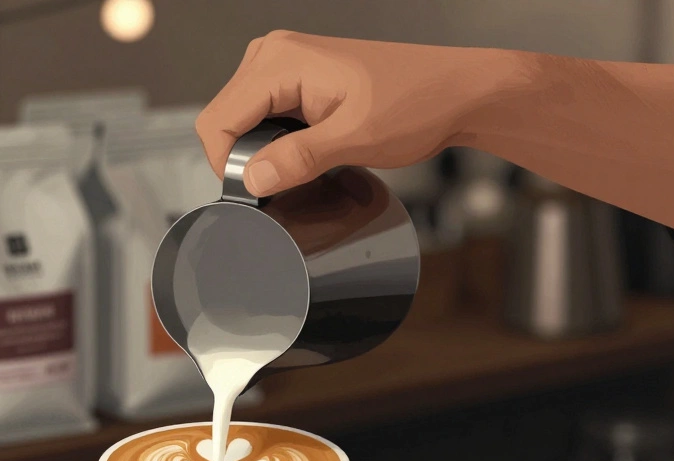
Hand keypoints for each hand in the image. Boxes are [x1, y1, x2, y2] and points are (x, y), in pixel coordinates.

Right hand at [196, 31, 516, 196]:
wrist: (456, 91)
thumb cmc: (418, 101)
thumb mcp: (356, 139)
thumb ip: (298, 159)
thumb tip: (252, 179)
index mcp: (281, 61)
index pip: (218, 121)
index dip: (228, 166)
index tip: (257, 192)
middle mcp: (274, 54)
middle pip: (223, 120)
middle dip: (244, 159)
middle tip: (287, 180)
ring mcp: (283, 64)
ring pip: (240, 121)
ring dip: (261, 151)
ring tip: (304, 162)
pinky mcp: (295, 79)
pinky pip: (261, 116)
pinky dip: (274, 142)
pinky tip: (305, 151)